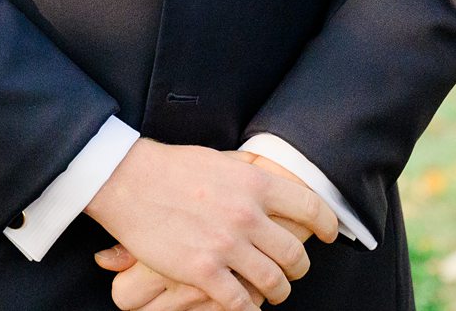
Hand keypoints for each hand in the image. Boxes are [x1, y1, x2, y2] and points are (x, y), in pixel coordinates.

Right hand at [84, 139, 336, 310]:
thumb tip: (271, 178)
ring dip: (278, 291)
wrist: (127, 180)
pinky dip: (248, 309)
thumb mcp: (221, 160)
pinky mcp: (202, 271)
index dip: (326, 225)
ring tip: (274, 292)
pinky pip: (240, 302)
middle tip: (294, 271)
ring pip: (273, 282)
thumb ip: (250, 175)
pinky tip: (248, 307)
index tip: (327, 235)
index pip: (311, 208)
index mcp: (255, 185)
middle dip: (299, 268)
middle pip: (294, 254)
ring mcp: (226, 245)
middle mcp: (247, 216)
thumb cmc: (171, 167)